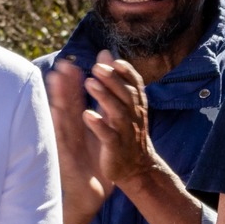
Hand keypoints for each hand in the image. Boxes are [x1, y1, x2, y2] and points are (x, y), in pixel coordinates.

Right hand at [47, 60, 112, 221]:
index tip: (73, 64)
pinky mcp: (64, 156)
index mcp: (79, 126)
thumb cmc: (94, 165)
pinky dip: (57, 124)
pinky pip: (60, 138)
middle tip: (62, 64)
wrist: (91, 194)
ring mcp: (65, 144)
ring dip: (57, 98)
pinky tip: (54, 109)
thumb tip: (105, 93)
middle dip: (64, 84)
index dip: (73, 83)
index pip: (76, 101)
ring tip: (54, 78)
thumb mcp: (99, 136)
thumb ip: (102, 114)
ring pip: (61, 117)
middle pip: (66, 104)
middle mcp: (70, 132)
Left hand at [83, 52, 164, 185]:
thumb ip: (114, 80)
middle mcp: (133, 117)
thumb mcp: (124, 105)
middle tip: (97, 67)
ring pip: (117, 113)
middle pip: (126, 95)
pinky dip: (99, 125)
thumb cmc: (128, 133)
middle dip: (112, 80)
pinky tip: (87, 115)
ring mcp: (125, 133)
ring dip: (104, 97)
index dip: (127, 72)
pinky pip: (108, 136)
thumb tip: (105, 53)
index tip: (114, 61)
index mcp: (136, 106)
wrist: (137, 170)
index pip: (135, 85)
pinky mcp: (115, 149)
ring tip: (89, 83)